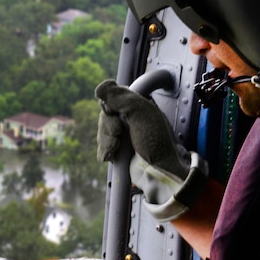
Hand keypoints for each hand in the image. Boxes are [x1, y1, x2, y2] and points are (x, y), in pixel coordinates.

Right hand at [95, 79, 207, 221]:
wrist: (160, 172)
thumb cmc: (157, 143)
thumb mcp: (142, 115)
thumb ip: (122, 99)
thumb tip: (99, 88)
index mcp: (137, 105)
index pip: (112, 97)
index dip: (109, 106)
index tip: (113, 112)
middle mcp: (130, 117)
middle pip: (104, 115)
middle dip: (108, 127)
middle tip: (118, 134)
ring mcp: (124, 134)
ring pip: (102, 131)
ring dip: (107, 141)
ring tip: (117, 149)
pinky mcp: (118, 149)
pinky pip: (102, 146)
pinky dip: (105, 151)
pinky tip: (113, 155)